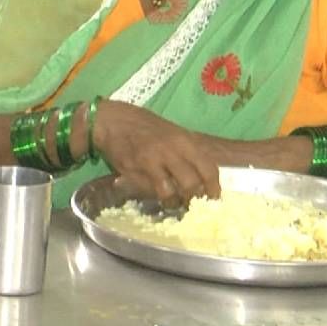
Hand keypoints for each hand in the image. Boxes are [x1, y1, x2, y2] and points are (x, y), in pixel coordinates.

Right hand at [92, 101, 220, 207]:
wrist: (113, 121)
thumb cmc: (146, 126)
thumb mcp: (173, 133)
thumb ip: (188, 152)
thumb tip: (203, 178)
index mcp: (184, 140)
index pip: (208, 169)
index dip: (214, 188)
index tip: (214, 198)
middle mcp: (171, 151)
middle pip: (193, 184)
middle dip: (195, 199)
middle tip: (193, 204)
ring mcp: (152, 161)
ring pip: (172, 192)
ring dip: (176, 202)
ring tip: (175, 203)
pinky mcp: (135, 171)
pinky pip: (152, 191)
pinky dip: (158, 197)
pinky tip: (159, 196)